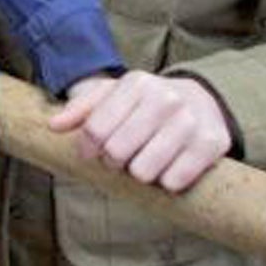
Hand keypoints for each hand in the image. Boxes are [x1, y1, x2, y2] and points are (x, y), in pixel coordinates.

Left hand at [50, 70, 232, 192]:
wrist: (202, 100)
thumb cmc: (146, 103)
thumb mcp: (113, 95)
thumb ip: (81, 109)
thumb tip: (53, 126)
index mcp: (136, 83)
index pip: (95, 130)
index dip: (88, 149)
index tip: (91, 153)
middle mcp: (165, 99)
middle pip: (117, 152)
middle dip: (113, 162)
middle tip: (121, 158)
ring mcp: (190, 121)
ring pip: (143, 171)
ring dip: (139, 173)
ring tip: (145, 161)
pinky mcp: (212, 145)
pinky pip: (173, 182)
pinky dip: (166, 182)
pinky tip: (168, 168)